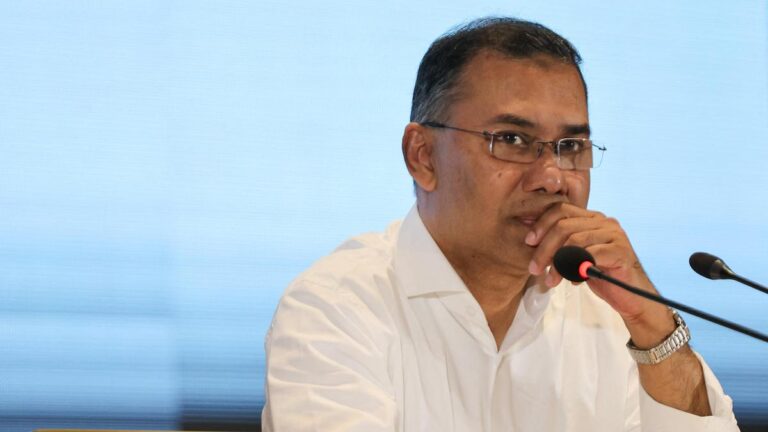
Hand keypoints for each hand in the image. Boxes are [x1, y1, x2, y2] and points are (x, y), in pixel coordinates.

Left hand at [525, 202, 655, 320]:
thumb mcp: (575, 257)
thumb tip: (531, 241)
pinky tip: (573, 281)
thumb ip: (560, 245)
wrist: (631, 296)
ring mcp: (614, 234)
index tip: (529, 242)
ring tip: (550, 280)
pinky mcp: (620, 250)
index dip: (541, 224)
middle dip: (544, 248)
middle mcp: (604, 221)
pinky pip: (589, 255)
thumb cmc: (600, 276)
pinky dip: (575, 269)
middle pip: (563, 225)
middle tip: (534, 268)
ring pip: (573, 241)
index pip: (561, 209)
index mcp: (592, 218)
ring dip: (557, 263)